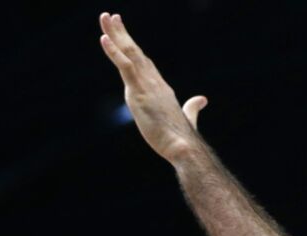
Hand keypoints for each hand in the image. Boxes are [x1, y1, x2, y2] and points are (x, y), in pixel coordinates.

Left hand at [98, 12, 207, 161]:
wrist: (183, 147)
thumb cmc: (182, 138)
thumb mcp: (185, 118)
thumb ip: (192, 107)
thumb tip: (202, 100)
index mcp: (160, 88)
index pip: (143, 63)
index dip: (132, 47)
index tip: (123, 33)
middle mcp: (153, 82)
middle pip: (135, 52)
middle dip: (122, 33)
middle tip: (110, 16)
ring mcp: (146, 85)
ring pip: (129, 53)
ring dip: (116, 34)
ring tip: (106, 17)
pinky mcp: (138, 92)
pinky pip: (124, 67)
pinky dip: (114, 52)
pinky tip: (104, 38)